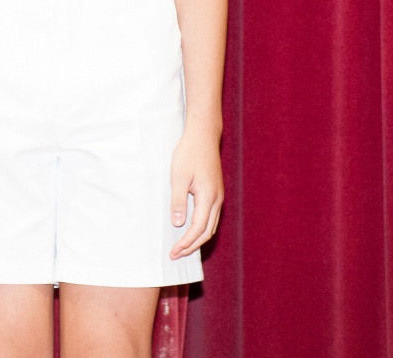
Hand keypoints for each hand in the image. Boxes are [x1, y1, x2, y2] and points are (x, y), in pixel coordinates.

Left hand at [167, 125, 222, 258]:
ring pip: (211, 226)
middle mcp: (217, 200)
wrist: (203, 136)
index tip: (173, 252)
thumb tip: (178, 224)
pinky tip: (190, 230)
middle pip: (207, 232)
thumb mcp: (178, 177)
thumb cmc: (189, 153)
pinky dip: (201, 228)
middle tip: (175, 255)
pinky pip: (211, 217)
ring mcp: (218, 196)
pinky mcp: (215, 192)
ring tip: (181, 247)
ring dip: (197, 239)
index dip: (186, 243)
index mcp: (208, 198)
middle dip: (191, 246)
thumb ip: (178, 201)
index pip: (198, 229)